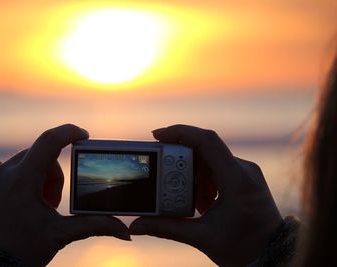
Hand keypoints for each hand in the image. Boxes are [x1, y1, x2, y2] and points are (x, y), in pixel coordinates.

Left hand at [0, 124, 129, 266]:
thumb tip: (126, 233)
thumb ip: (95, 226)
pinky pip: (0, 172)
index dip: (70, 133)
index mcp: (22, 181)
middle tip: (52, 202)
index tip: (83, 136)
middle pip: (39, 157)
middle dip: (52, 175)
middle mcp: (0, 175)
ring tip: (32, 206)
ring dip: (33, 178)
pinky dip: (14, 182)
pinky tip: (15, 204)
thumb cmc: (22, 253)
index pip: (50, 141)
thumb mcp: (60, 235)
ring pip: (20, 163)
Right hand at [130, 125, 281, 266]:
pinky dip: (202, 177)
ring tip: (187, 197)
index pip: (207, 142)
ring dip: (191, 170)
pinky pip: (218, 166)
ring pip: (211, 157)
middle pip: (206, 147)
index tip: (156, 135)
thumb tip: (135, 226)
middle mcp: (244, 170)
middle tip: (163, 170)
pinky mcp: (245, 176)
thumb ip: (166, 228)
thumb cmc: (241, 249)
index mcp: (237, 181)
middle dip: (180, 156)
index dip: (180, 132)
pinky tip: (200, 199)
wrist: (271, 256)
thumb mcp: (201, 238)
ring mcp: (246, 172)